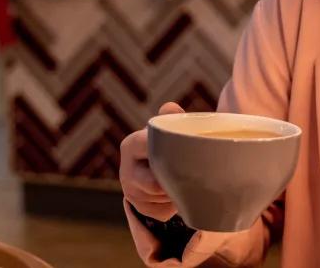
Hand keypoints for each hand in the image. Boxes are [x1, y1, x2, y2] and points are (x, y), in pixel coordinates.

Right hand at [120, 102, 185, 221]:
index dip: (168, 152)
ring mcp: (131, 192)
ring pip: (162, 197)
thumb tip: (171, 108)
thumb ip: (172, 118)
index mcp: (130, 145)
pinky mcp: (140, 209)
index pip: (148, 148)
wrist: (158, 168)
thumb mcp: (168, 129)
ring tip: (186, 179)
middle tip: (193, 173)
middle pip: (155, 182)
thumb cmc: (167, 144)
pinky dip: (175, 205)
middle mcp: (125, 171)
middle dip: (174, 179)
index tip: (185, 154)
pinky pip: (163, 211)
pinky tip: (179, 193)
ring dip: (177, 191)